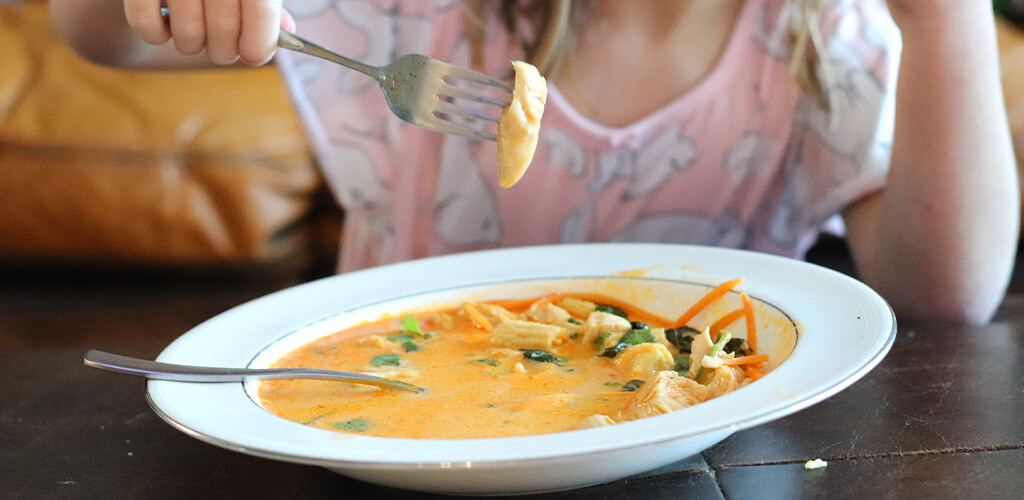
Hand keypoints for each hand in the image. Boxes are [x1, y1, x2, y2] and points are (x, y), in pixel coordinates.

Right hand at [124, 0, 295, 65]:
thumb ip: (265, 6)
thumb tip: (287, 34)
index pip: (260, 8)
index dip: (261, 42)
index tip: (254, 56)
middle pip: (224, 29)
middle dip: (225, 50)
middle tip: (222, 46)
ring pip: (187, 35)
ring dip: (192, 44)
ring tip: (193, 29)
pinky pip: (147, 27)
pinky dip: (156, 35)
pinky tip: (164, 22)